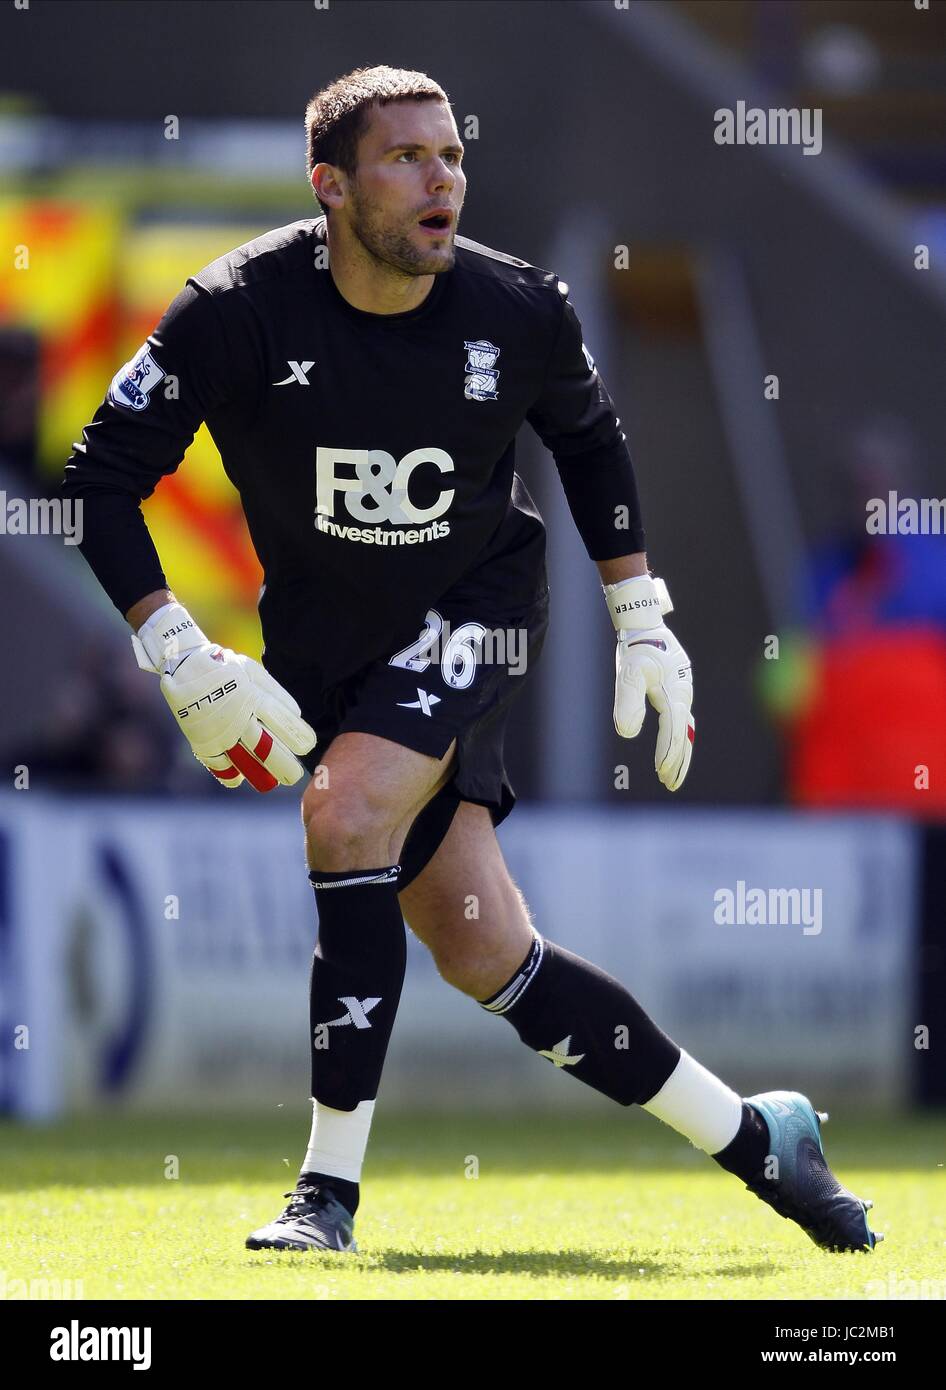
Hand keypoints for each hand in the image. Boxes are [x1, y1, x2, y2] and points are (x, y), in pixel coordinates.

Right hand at [132, 603, 316, 790]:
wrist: (183, 664)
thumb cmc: (224, 667)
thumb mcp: (252, 671)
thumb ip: (275, 692)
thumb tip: (296, 714)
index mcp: (253, 698)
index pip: (282, 723)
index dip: (297, 737)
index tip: (308, 747)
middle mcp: (237, 719)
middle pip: (267, 750)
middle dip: (285, 766)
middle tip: (295, 776)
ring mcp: (219, 733)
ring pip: (245, 763)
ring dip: (260, 775)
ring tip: (271, 783)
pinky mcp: (202, 742)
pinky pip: (220, 766)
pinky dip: (231, 775)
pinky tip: (240, 777)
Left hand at [604, 575, 694, 791]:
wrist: (644, 625)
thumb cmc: (634, 649)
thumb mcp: (628, 674)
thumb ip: (627, 702)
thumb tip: (628, 733)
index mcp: (674, 693)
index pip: (674, 730)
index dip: (668, 752)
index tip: (661, 773)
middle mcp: (683, 694)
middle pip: (684, 734)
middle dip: (677, 760)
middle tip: (669, 784)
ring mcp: (683, 691)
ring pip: (685, 728)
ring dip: (680, 752)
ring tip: (672, 775)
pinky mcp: (678, 689)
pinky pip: (681, 719)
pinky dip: (679, 737)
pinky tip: (674, 746)